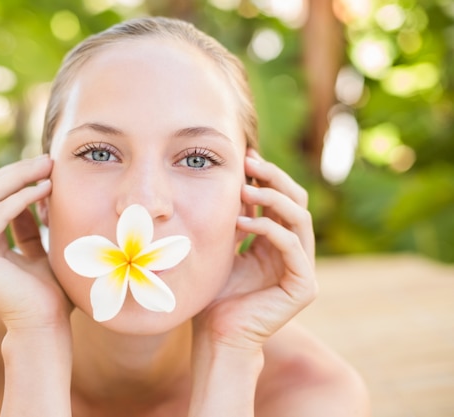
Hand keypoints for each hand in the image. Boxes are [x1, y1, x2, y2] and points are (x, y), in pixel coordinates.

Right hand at [0, 155, 72, 330]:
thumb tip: (38, 188)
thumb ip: (33, 223)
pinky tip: (44, 189)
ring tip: (49, 168)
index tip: (48, 165)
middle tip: (49, 159)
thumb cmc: (51, 292)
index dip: (18, 175)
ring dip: (21, 177)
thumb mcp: (42, 248)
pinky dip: (21, 198)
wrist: (46, 325)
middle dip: (19, 171)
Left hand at [194, 149, 316, 352]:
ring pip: (299, 218)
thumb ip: (236, 218)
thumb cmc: (214, 294)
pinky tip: (241, 222)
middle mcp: (294, 252)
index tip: (245, 157)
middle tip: (250, 162)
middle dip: (274, 178)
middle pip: (296, 202)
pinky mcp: (303, 287)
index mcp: (277, 242)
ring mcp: (302, 269)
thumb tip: (237, 182)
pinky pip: (292, 247)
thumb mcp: (223, 246)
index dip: (266, 176)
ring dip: (273, 198)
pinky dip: (269, 229)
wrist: (216, 335)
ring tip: (244, 188)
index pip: (282, 199)